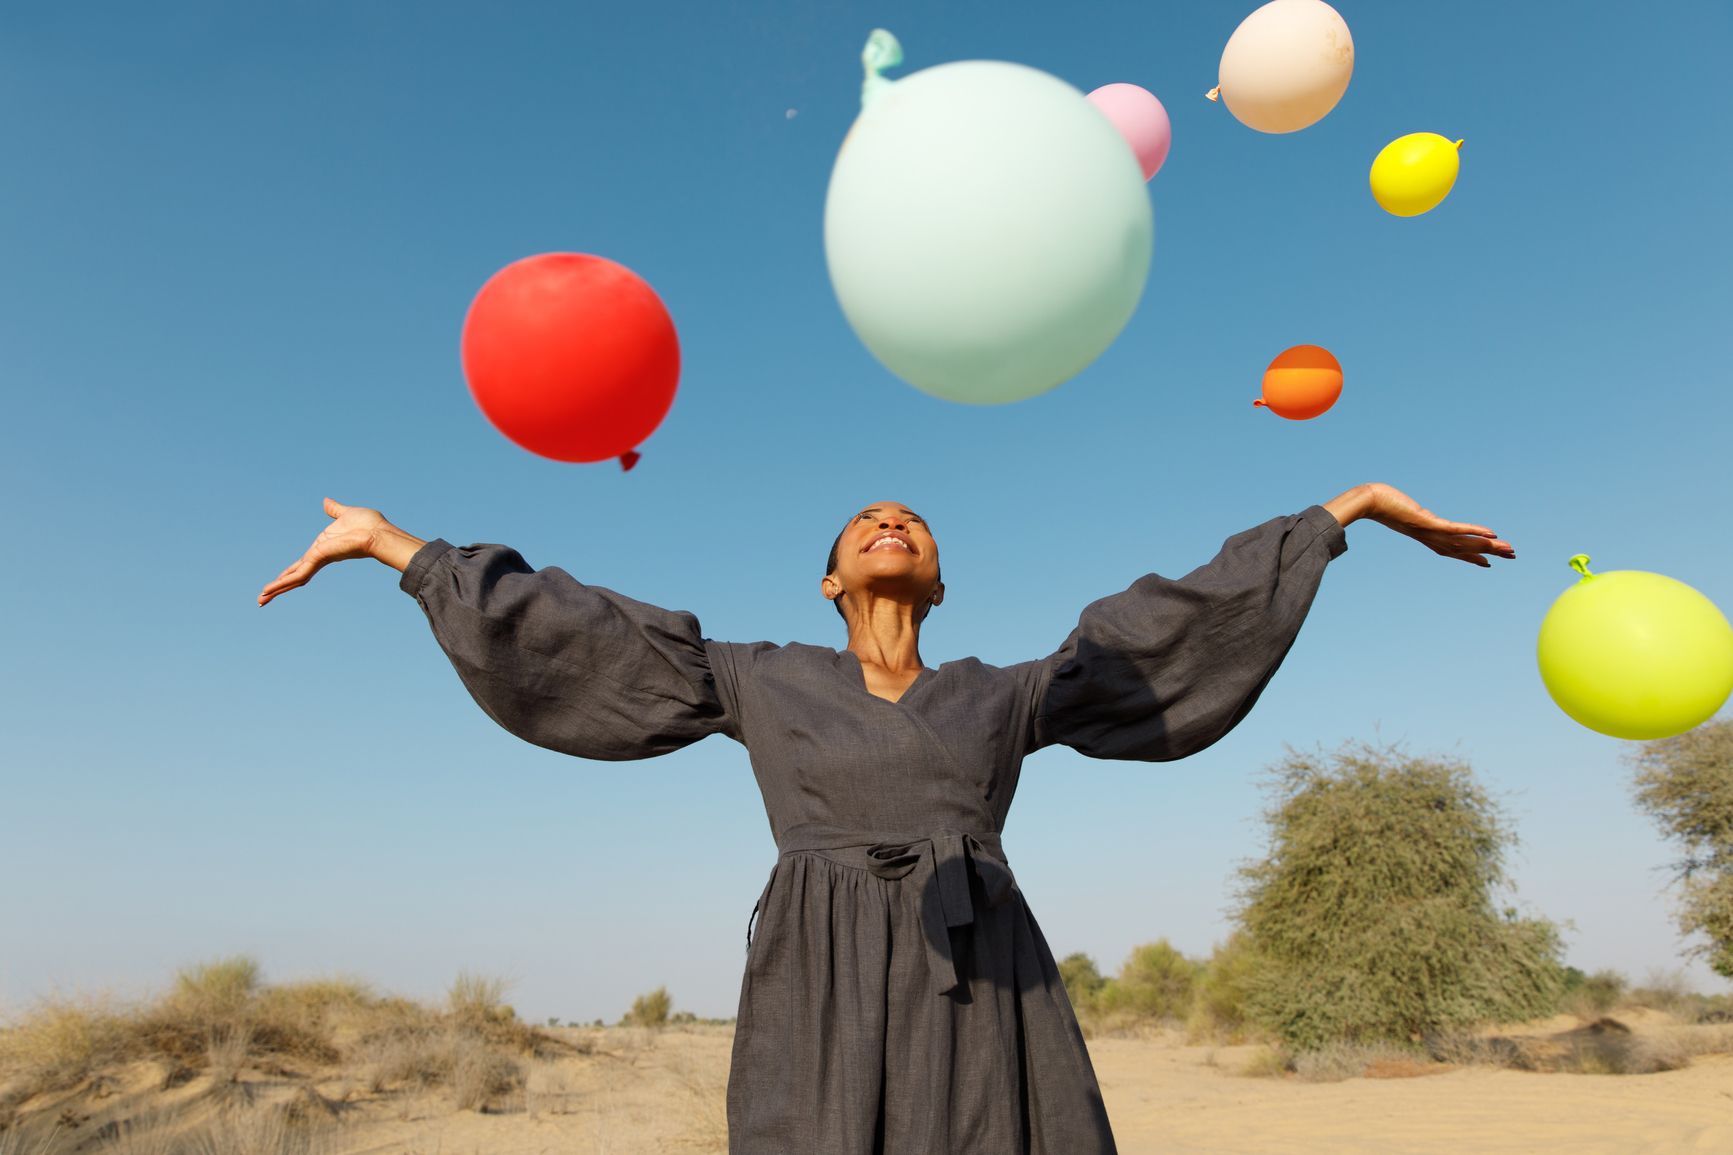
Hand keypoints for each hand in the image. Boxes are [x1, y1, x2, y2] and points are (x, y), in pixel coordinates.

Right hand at [258, 498, 390, 605]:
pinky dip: (284, 581)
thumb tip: (326, 502)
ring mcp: (319, 560)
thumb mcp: (345, 514)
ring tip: (261, 600)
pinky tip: (270, 590)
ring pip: (294, 578)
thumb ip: (334, 510)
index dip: (288, 573)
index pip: (301, 564)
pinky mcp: (319, 559)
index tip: (277, 580)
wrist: (378, 532)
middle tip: (262, 599)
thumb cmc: (369, 524)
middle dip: (279, 586)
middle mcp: (319, 557)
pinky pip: (299, 574)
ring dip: (276, 588)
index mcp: (323, 549)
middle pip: (294, 575)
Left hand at [1363, 484, 1514, 567]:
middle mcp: (1430, 537)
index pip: (1452, 550)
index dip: (1471, 557)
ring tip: (1509, 549)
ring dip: (1488, 546)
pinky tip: (1492, 533)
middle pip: (1464, 549)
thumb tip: (1405, 512)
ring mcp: (1430, 531)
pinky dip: (1474, 532)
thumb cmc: (1381, 503)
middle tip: (1511, 556)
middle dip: (1488, 553)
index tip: (1487, 564)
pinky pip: (1456, 529)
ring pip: (1465, 542)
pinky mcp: (1428, 522)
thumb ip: (1406, 514)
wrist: (1368, 501)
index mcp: (1426, 536)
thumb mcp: (1399, 511)